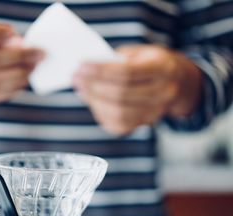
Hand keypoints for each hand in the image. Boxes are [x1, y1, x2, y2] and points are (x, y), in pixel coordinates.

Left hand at [73, 45, 202, 134]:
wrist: (177, 81)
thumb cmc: (151, 62)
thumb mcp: (139, 52)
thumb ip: (117, 60)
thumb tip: (88, 70)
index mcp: (163, 68)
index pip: (128, 73)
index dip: (101, 70)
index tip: (82, 65)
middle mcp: (163, 93)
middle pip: (121, 95)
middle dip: (93, 86)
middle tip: (76, 77)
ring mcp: (156, 112)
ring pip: (119, 113)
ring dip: (94, 101)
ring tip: (80, 88)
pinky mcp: (145, 124)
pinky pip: (119, 125)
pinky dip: (101, 113)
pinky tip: (91, 100)